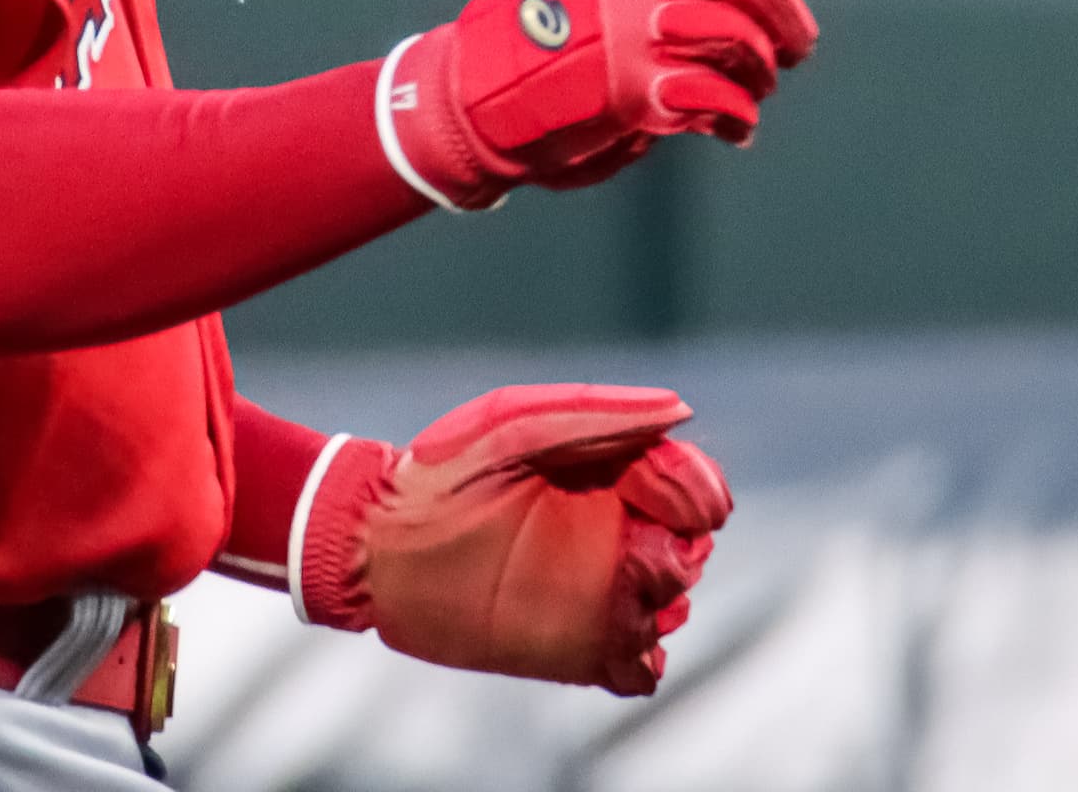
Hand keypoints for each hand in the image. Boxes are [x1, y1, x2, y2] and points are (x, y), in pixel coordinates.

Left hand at [292, 385, 730, 693]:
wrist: (380, 539)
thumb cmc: (444, 467)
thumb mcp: (516, 423)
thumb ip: (597, 415)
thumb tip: (682, 410)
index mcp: (609, 476)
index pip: (690, 487)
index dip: (698, 492)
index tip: (673, 498)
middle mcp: (611, 534)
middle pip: (690, 550)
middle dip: (683, 550)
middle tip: (641, 550)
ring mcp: (594, 593)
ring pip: (671, 607)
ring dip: (665, 601)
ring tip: (625, 589)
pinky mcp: (573, 646)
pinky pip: (638, 668)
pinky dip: (646, 658)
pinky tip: (625, 639)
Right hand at [378, 0, 857, 208]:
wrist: (477, 91)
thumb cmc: (557, 11)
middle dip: (787, 18)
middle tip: (796, 47)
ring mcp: (631, 27)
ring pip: (743, 39)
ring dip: (762, 71)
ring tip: (752, 84)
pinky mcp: (631, 91)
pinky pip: (723, 99)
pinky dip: (736, 116)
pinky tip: (727, 124)